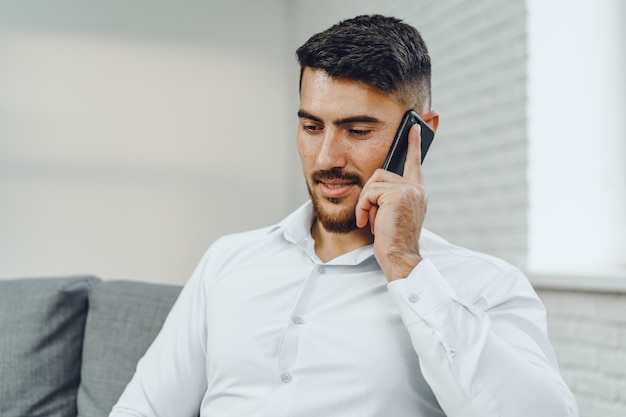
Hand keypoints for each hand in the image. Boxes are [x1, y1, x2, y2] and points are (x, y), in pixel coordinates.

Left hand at [355, 124, 426, 281]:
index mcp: (417, 191)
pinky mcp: (397, 195)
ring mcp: (408, 190)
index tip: (415, 128)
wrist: (399, 257)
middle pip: (380, 174)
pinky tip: (369, 223)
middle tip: (373, 217)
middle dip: (369, 196)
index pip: (414, 163)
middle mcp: (416, 188)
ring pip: (373, 184)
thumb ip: (389, 197)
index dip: (414, 144)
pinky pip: (369, 193)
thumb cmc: (393, 240)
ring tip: (372, 221)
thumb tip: (374, 187)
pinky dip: (363, 208)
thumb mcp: (393, 214)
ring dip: (366, 204)